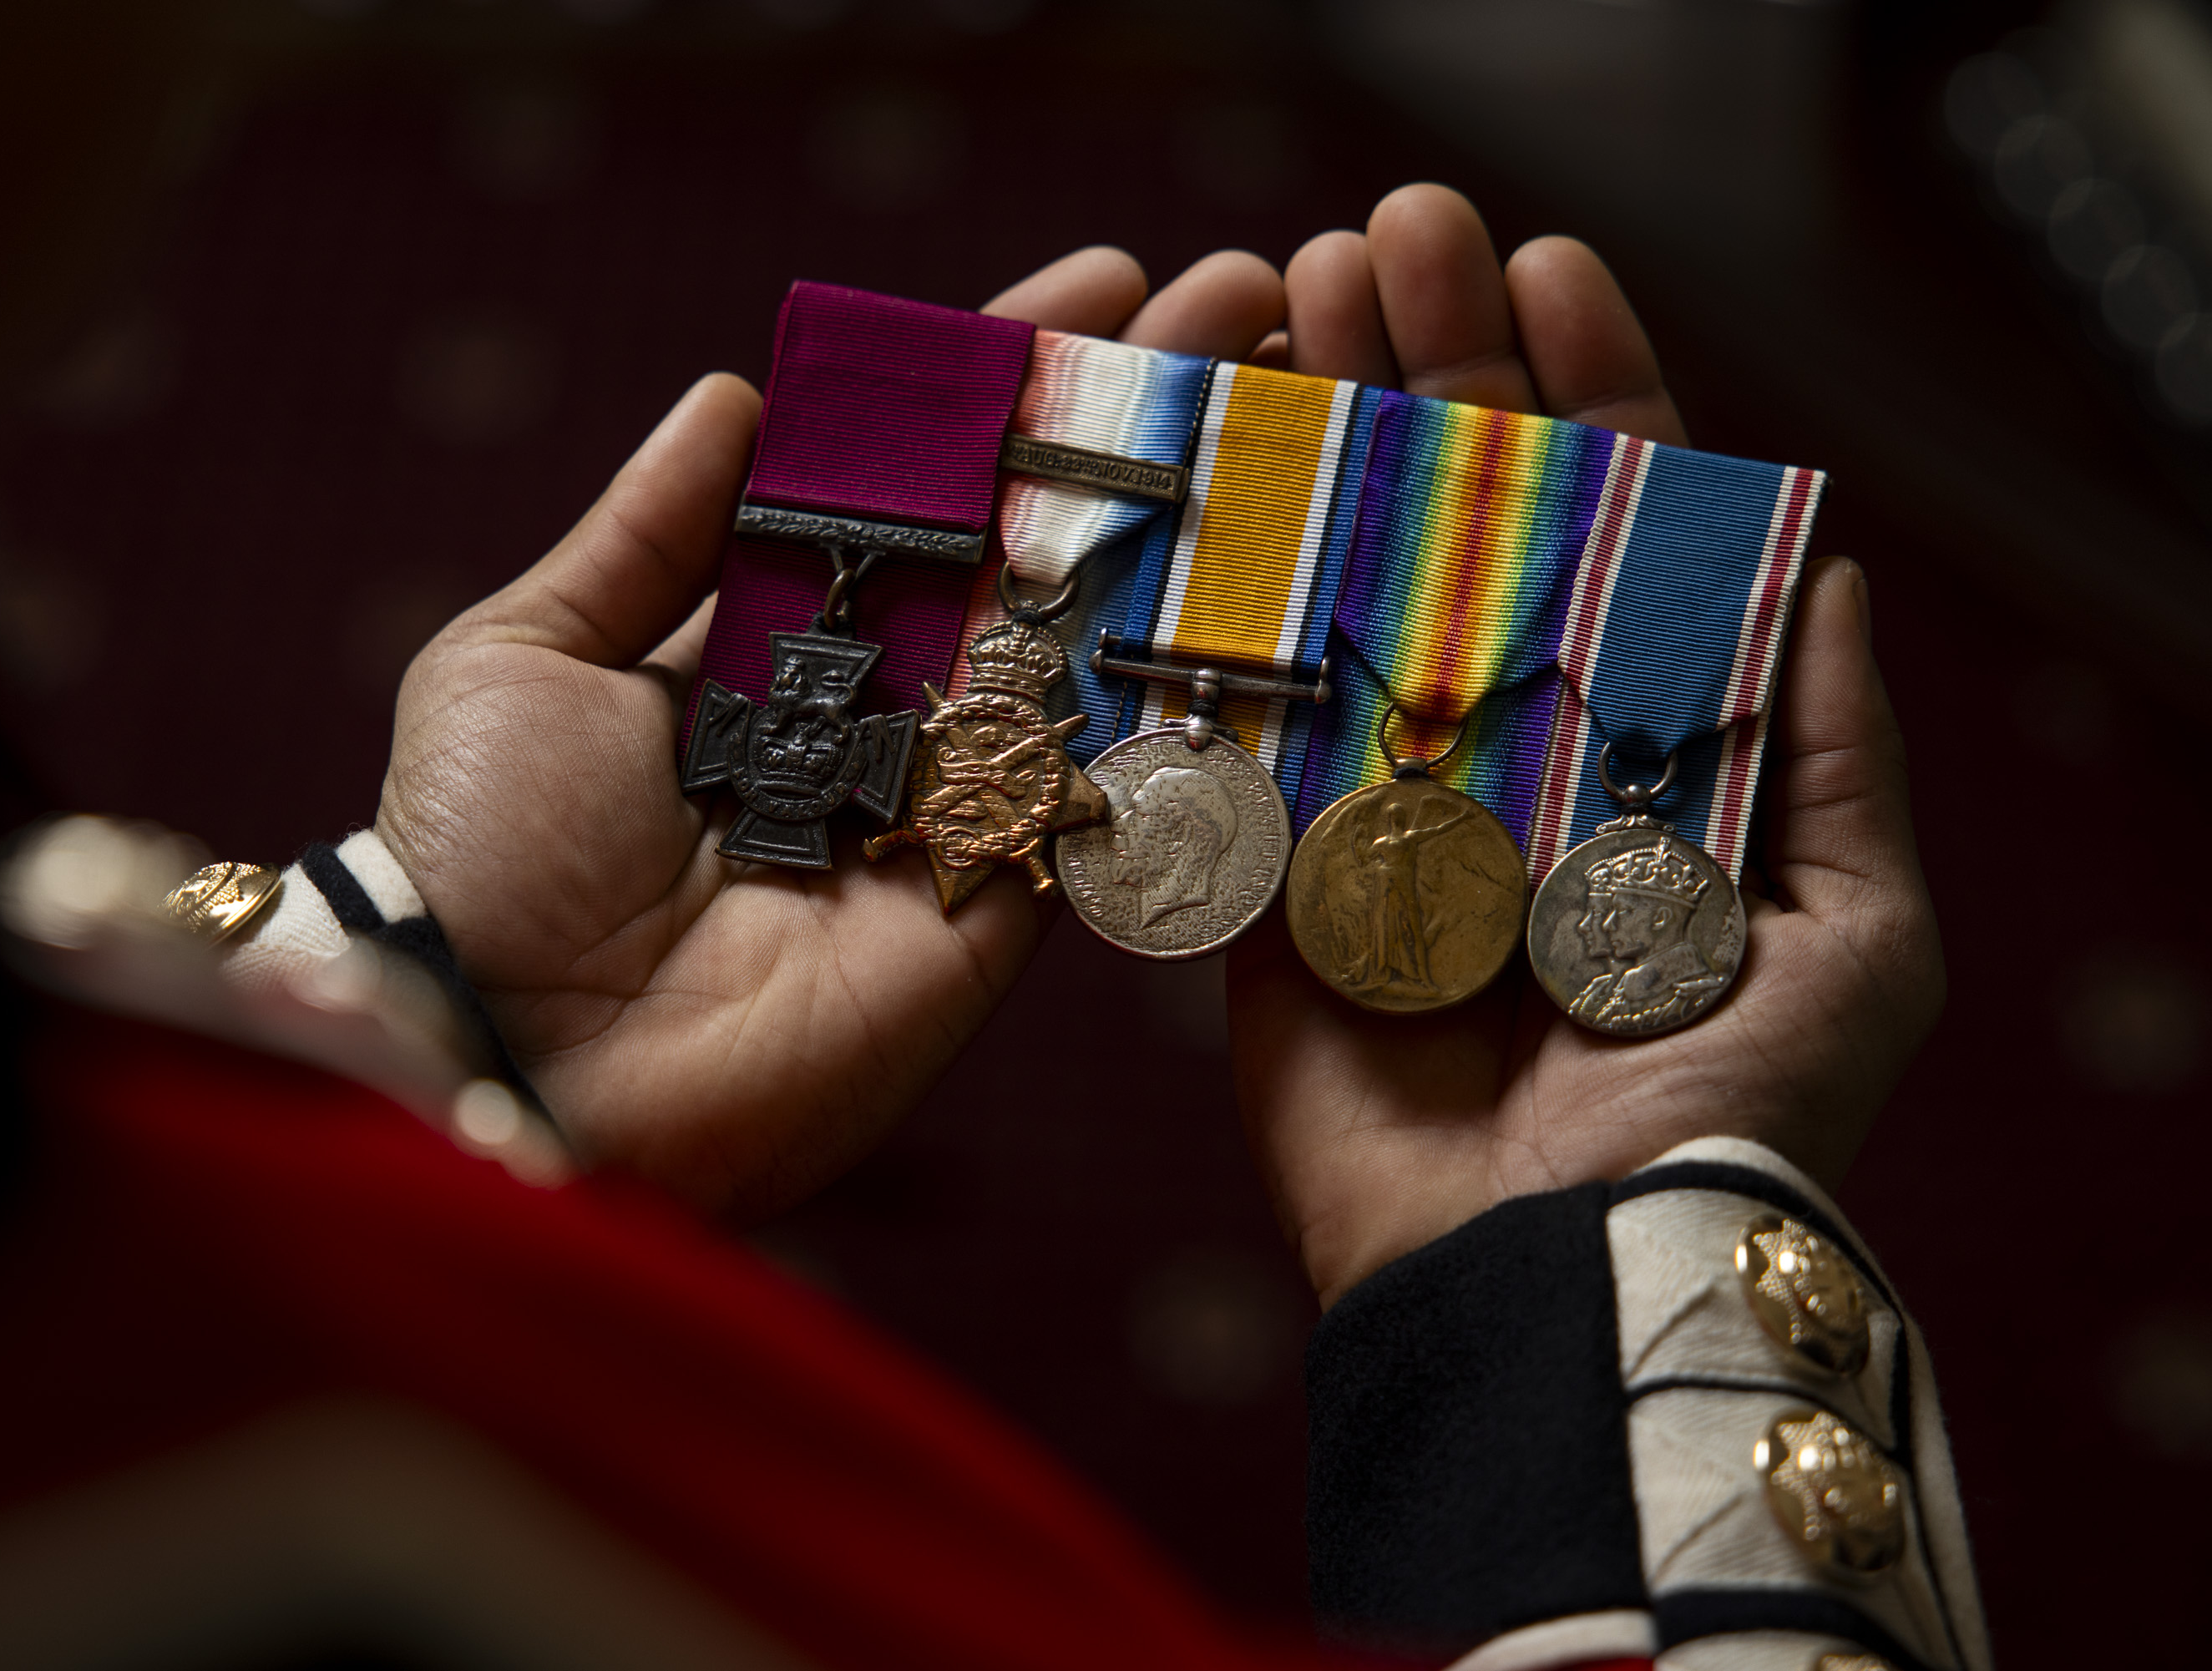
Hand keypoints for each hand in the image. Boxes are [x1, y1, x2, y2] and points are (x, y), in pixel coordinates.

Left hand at [376, 247, 1290, 1222]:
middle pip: (1029, 546)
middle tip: (1249, 303)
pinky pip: (1107, 783)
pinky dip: (1185, 684)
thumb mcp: (529, 652)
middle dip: (1138, 426)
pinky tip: (1274, 566)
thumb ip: (646, 532)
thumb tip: (737, 389)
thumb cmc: (479, 849)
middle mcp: (877, 714)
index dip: (1003, 381)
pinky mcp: (1000, 905)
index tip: (1101, 280)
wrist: (503, 1052)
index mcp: (770, 641)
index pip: (914, 485)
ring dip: (1197, 526)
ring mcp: (951, 807)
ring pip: (1092, 644)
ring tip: (1298, 394)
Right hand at [1230, 186, 1945, 1306]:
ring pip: (1339, 593)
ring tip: (1279, 306)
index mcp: (1647, 752)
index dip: (1588, 398)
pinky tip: (1191, 479)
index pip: (1618, 537)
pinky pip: (1230, 733)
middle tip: (1377, 240)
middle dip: (1430, 377)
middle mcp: (1509, 758)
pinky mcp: (1265, 886)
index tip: (1545, 271)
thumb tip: (1832, 567)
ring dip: (1314, 447)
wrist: (1554, 1279)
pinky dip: (1206, 613)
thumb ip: (1835, 755)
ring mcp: (1376, 813)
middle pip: (1463, 532)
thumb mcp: (1856, 930)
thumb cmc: (1730, 1110)